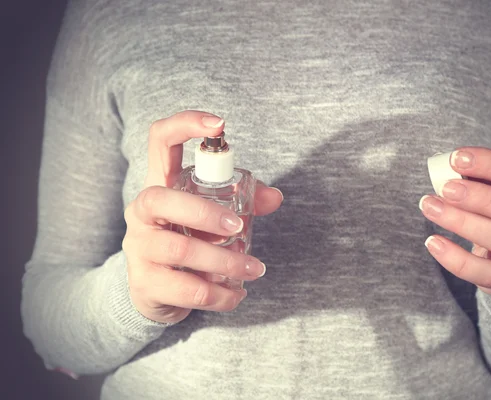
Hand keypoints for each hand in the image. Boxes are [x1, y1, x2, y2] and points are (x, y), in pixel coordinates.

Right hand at [122, 111, 282, 322]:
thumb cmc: (187, 240)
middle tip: (239, 226)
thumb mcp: (210, 217)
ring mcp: (139, 248)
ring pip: (181, 249)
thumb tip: (275, 198)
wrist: (154, 291)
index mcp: (160, 185)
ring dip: (226, 262)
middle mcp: (142, 212)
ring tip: (255, 270)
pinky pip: (186, 290)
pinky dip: (220, 295)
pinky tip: (237, 295)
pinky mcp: (145, 283)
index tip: (220, 124)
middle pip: (161, 199)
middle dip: (205, 212)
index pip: (159, 140)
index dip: (184, 125)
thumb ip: (243, 203)